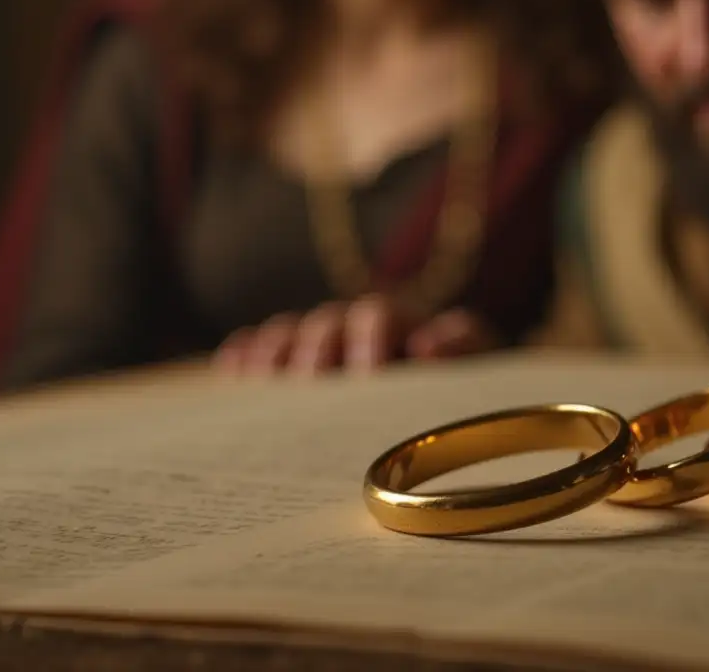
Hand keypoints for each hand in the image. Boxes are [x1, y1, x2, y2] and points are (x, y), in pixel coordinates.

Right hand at [212, 296, 498, 376]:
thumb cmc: (455, 382)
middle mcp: (352, 323)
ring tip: (265, 382)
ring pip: (289, 334)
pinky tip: (233, 375)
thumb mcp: (476, 364)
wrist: (435, 394)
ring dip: (275, 355)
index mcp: (400, 321)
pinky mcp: (288, 360)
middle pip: (326, 324)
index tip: (368, 374)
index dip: (371, 339)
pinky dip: (246, 357)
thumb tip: (431, 345)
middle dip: (318, 351)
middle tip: (313, 382)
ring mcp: (317, 340)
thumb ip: (465, 346)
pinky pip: (259, 348)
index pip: (379, 315)